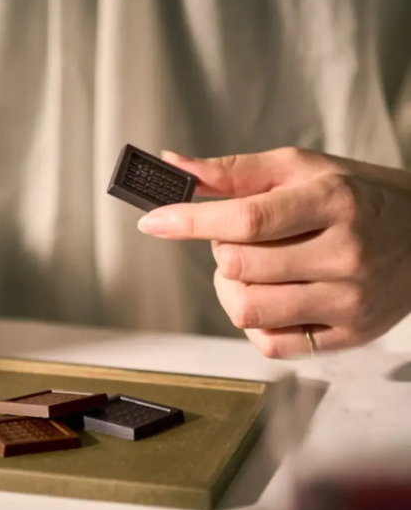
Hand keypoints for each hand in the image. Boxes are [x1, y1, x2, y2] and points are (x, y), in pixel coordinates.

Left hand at [136, 147, 410, 357]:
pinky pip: (269, 343)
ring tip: (253, 269)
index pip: (247, 219)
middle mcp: (346, 254)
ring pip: (247, 309)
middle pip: (239, 266)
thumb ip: (235, 172)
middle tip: (241, 238)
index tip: (153, 220)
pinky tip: (273, 295)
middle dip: (222, 250)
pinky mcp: (349, 336)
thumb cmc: (357, 197)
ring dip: (231, 288)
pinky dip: (255, 321)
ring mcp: (350, 301)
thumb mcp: (302, 169)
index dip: (190, 220)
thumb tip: (174, 166)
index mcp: (335, 202)